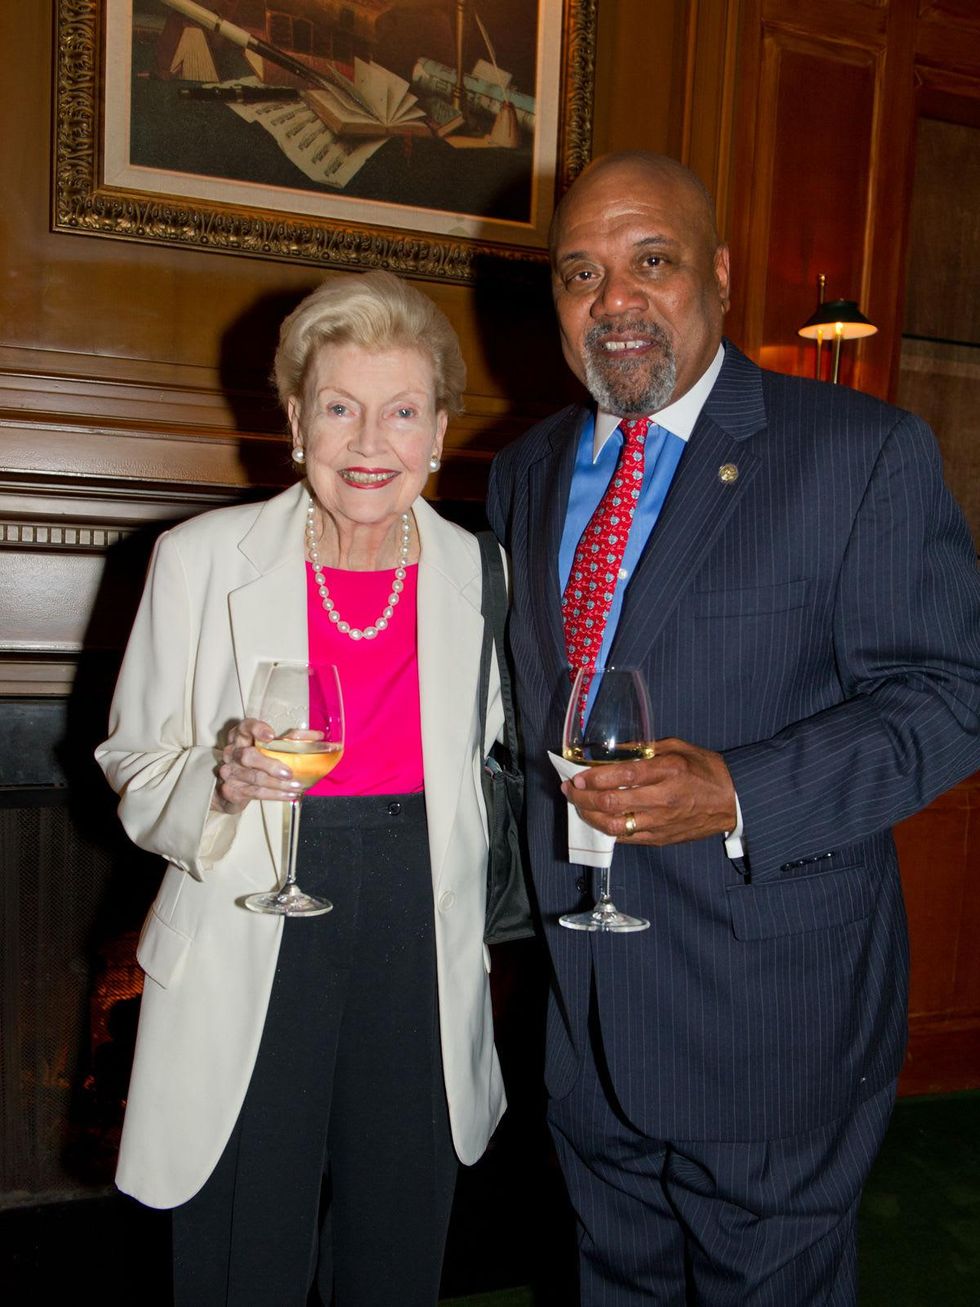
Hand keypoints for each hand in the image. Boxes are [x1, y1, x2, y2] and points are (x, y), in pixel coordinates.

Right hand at [212, 718, 304, 814]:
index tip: (272, 736)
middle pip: (247, 756)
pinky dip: (275, 795)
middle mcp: (232, 753)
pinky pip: (256, 793)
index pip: (245, 727)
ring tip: (297, 786)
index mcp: (240, 736)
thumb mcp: (268, 747)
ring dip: (278, 784)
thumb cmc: (255, 762)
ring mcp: (230, 772)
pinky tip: (290, 795)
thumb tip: (318, 736)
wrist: (230, 789)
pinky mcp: (232, 790)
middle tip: (289, 773)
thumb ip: (290, 740)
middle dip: (269, 765)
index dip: (257, 729)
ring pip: (254, 778)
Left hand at [560, 738, 737, 845]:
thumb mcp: (676, 747)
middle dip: (583, 797)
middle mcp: (662, 799)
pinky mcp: (660, 838)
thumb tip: (610, 752)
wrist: (731, 800)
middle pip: (612, 802)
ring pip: (614, 825)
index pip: (622, 775)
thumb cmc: (704, 769)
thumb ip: (643, 749)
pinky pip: (626, 838)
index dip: (594, 778)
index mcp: (667, 771)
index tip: (577, 776)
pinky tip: (598, 819)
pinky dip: (607, 829)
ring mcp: (661, 822)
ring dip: (590, 816)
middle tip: (570, 790)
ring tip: (578, 805)